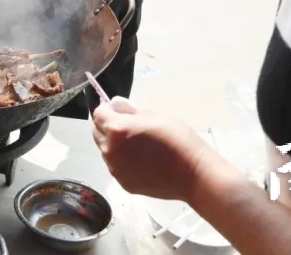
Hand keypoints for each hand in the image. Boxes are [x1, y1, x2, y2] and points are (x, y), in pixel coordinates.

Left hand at [91, 100, 215, 202]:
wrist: (193, 174)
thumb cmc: (177, 139)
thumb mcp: (154, 114)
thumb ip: (130, 110)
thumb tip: (116, 107)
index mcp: (116, 129)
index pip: (98, 113)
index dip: (107, 110)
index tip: (118, 110)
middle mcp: (109, 150)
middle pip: (97, 132)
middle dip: (107, 126)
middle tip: (128, 127)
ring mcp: (115, 169)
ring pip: (105, 151)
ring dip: (114, 145)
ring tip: (137, 146)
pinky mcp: (123, 183)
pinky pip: (116, 167)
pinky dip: (123, 161)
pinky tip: (142, 162)